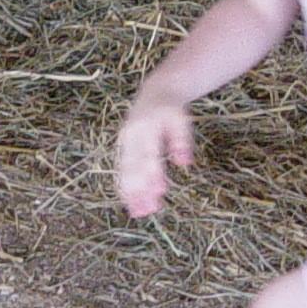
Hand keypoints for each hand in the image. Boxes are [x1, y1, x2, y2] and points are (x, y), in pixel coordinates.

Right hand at [115, 100, 193, 217]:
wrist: (154, 94)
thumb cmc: (170, 110)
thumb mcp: (181, 120)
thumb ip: (182, 141)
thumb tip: (185, 164)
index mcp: (145, 127)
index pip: (148, 155)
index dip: (153, 174)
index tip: (160, 192)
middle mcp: (131, 136)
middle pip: (133, 167)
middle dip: (139, 190)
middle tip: (146, 211)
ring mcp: (124, 142)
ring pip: (124, 171)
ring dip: (130, 193)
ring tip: (138, 213)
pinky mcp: (122, 149)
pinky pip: (121, 171)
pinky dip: (125, 187)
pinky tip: (130, 203)